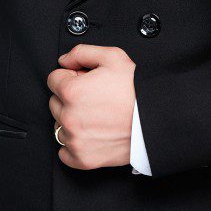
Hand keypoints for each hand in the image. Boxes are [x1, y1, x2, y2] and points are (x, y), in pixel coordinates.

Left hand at [46, 44, 136, 169]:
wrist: (157, 120)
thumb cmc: (137, 91)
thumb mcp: (114, 57)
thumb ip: (82, 52)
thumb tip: (65, 60)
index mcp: (72, 91)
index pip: (54, 79)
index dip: (71, 77)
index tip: (85, 82)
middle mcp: (69, 117)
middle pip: (55, 103)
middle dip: (70, 98)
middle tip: (94, 98)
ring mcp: (75, 139)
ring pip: (59, 126)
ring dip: (72, 121)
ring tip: (96, 117)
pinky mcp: (83, 158)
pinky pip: (64, 152)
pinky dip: (74, 145)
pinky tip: (91, 135)